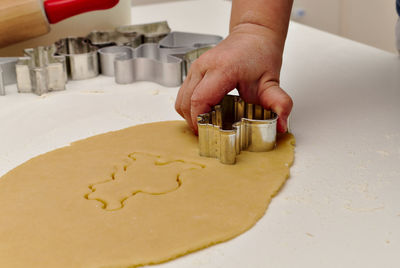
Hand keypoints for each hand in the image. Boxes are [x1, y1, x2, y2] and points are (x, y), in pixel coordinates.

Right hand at [175, 23, 292, 133]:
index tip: (209, 133)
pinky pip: (183, 94)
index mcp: (221, 69)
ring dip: (190, 115)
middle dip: (194, 122)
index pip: (199, 100)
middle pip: (185, 103)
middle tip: (209, 133)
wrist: (253, 34)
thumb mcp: (272, 82)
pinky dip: (190, 107)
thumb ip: (279, 103)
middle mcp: (204, 67)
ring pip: (180, 99)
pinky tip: (205, 112)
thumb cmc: (260, 54)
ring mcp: (196, 68)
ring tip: (206, 123)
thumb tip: (281, 123)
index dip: (200, 121)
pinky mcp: (193, 71)